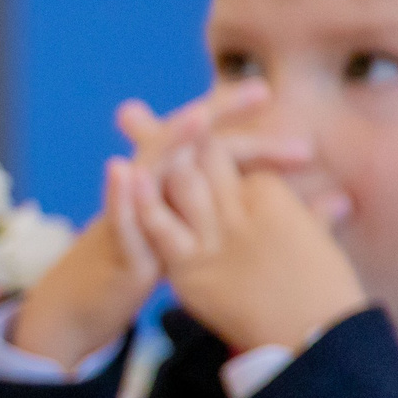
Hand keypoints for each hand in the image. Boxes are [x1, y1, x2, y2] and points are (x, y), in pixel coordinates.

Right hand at [8, 82, 320, 368]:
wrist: (80, 306)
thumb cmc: (138, 271)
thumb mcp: (193, 238)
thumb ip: (239, 214)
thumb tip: (318, 201)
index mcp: (177, 190)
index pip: (218, 151)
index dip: (255, 136)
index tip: (297, 130)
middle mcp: (150, 192)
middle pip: (187, 144)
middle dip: (220, 116)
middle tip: (263, 91)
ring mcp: (129, 215)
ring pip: (149, 170)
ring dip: (171, 140)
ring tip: (197, 117)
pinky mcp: (114, 247)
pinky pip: (115, 219)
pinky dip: (118, 195)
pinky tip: (120, 169)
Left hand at [140, 138, 367, 353]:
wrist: (308, 333)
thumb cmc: (315, 289)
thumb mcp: (311, 243)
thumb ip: (314, 217)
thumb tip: (337, 202)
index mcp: (270, 200)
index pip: (233, 158)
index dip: (209, 141)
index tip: (187, 124)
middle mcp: (243, 212)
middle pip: (204, 161)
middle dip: (173, 135)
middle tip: (131, 113)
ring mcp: (215, 239)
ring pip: (182, 184)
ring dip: (157, 156)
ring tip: (128, 126)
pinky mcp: (190, 268)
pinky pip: (159, 228)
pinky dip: (140, 200)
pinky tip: (125, 173)